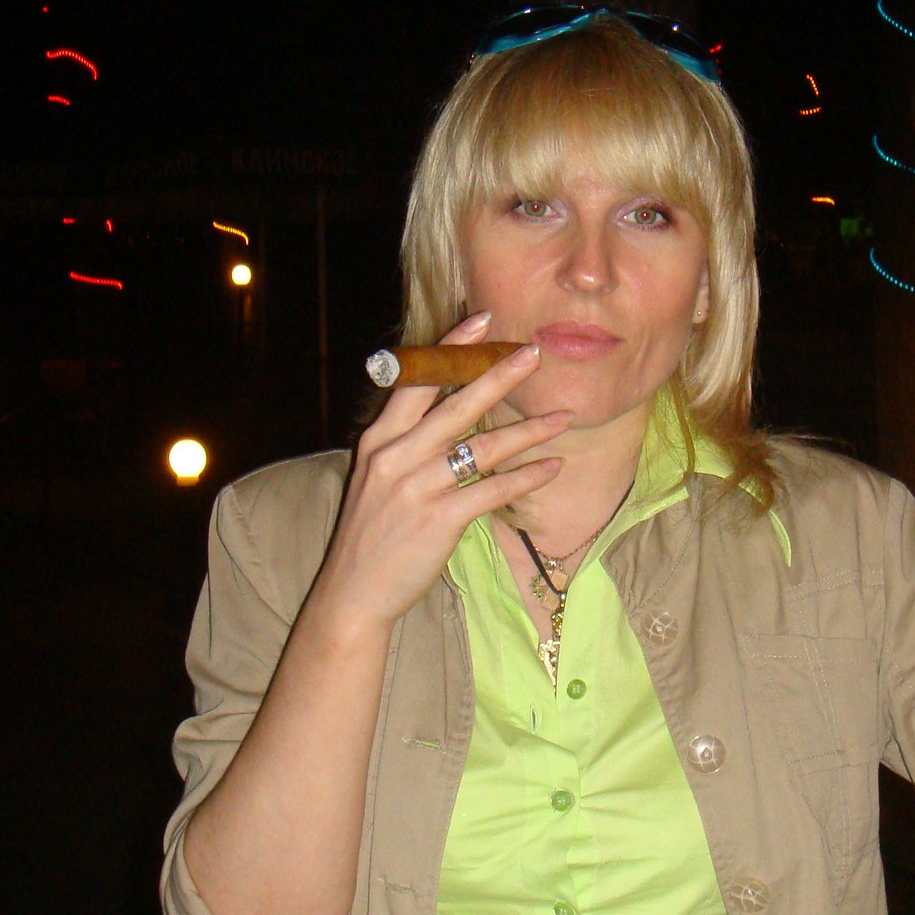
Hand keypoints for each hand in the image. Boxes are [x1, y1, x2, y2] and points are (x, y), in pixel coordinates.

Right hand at [307, 311, 566, 630]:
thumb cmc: (371, 534)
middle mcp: (396, 455)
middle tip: (534, 353)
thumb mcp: (377, 478)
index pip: (418, 381)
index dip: (451, 349)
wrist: (353, 592)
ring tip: (562, 419)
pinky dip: (525, 478)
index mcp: (380, 439)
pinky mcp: (439, 519)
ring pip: (483, 447)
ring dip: (528, 431)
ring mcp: (418, 487)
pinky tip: (550, 468)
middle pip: (457, 404)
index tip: (484, 321)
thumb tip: (450, 415)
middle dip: (499, 375)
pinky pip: (492, 490)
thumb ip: (407, 445)